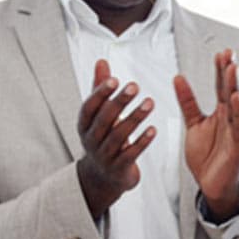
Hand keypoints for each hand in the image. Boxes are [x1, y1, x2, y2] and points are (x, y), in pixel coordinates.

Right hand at [76, 59, 155, 218]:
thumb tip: (101, 62)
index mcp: (84, 125)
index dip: (100, 93)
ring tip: (150, 103)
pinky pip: (131, 154)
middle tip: (135, 87)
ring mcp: (104, 156)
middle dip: (119, 102)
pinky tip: (153, 130)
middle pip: (104, 120)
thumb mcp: (98, 115)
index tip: (114, 79)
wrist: (102, 177)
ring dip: (135, 118)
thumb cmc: (102, 138)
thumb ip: (100, 89)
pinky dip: (142, 141)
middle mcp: (91, 140)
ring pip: (119, 136)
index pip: (89, 107)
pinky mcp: (119, 168)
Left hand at [175, 49, 238, 220]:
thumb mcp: (193, 124)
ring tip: (232, 69)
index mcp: (220, 113)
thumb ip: (187, 102)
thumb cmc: (207, 156)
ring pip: (236, 105)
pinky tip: (236, 99)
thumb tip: (178, 78)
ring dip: (234, 86)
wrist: (211, 184)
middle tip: (228, 54)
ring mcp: (236, 130)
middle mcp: (230, 118)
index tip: (220, 54)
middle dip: (229, 72)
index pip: (220, 87)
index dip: (220, 70)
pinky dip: (238, 112)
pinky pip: (238, 126)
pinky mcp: (238, 144)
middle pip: (230, 91)